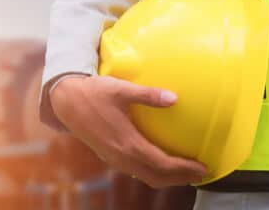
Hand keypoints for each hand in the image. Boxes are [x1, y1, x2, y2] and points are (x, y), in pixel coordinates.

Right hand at [50, 75, 206, 187]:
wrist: (65, 101)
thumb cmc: (94, 92)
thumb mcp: (121, 89)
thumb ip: (148, 95)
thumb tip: (175, 98)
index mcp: (127, 143)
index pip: (162, 164)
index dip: (184, 169)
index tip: (203, 167)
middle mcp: (121, 156)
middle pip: (156, 177)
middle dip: (180, 179)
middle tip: (200, 174)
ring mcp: (114, 158)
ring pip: (145, 176)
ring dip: (166, 177)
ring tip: (184, 171)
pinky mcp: (109, 155)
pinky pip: (135, 171)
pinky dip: (152, 172)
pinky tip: (158, 161)